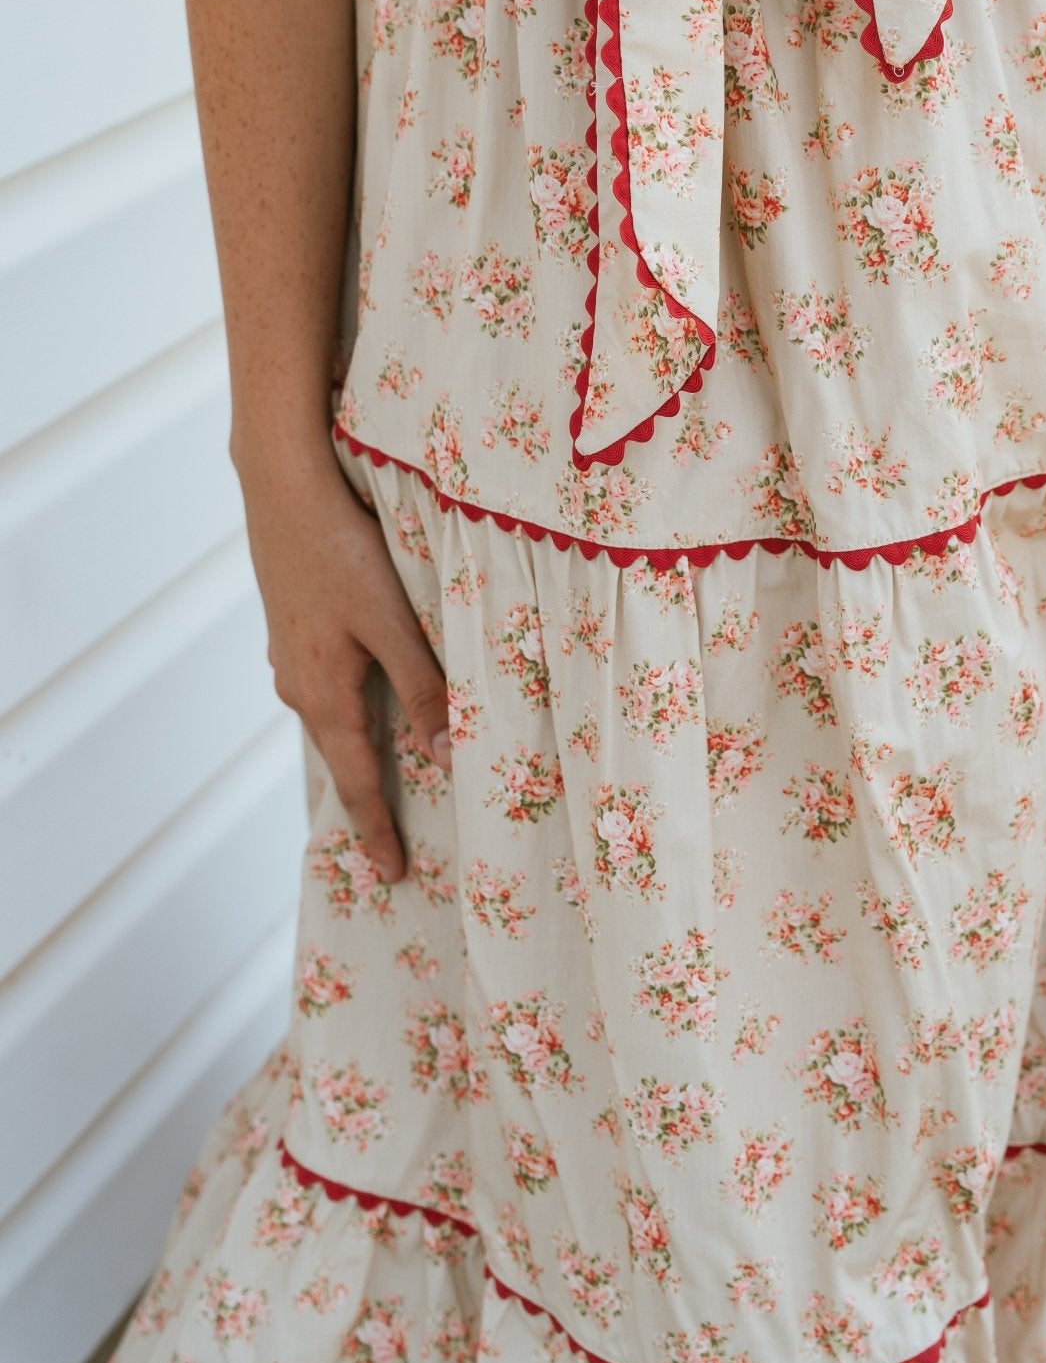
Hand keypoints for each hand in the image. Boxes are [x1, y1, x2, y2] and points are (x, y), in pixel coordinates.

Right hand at [235, 441, 450, 881]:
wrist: (282, 488)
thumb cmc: (343, 550)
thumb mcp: (393, 621)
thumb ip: (422, 686)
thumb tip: (446, 752)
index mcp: (323, 695)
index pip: (356, 783)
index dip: (377, 830)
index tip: (392, 875)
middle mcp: (298, 685)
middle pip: (340, 757)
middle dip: (367, 801)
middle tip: (392, 846)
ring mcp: (290, 657)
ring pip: (332, 719)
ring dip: (359, 752)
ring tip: (386, 783)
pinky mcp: (294, 628)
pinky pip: (326, 687)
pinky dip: (350, 710)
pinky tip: (367, 702)